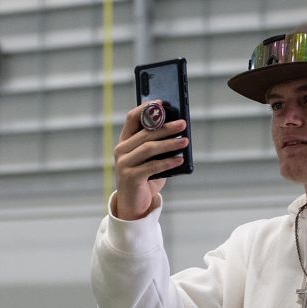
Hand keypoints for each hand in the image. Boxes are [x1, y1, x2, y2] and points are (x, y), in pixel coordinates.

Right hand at [113, 102, 187, 219]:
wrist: (134, 204)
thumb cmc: (146, 177)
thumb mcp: (151, 158)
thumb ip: (158, 144)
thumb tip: (178, 130)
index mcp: (125, 141)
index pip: (132, 118)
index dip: (146, 109)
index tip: (162, 103)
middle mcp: (121, 150)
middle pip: (145, 133)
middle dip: (166, 127)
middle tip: (182, 124)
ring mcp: (123, 164)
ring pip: (149, 148)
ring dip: (170, 144)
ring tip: (185, 141)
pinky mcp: (130, 177)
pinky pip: (152, 166)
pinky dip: (168, 162)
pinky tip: (180, 160)